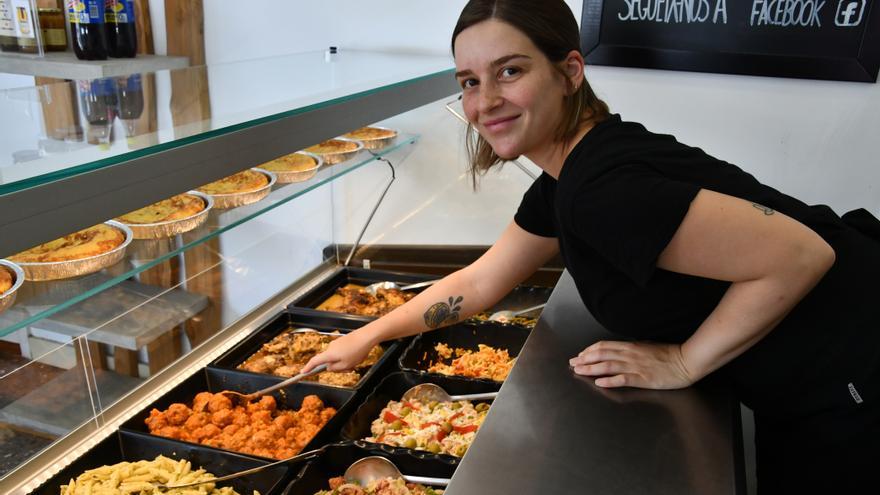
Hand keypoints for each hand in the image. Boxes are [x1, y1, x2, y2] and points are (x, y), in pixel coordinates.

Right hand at [302, 330, 377, 372]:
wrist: (367, 336)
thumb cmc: (357, 350)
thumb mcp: (346, 365)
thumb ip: (335, 368)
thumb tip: (329, 367)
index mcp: (329, 354)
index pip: (314, 361)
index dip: (308, 367)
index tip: (303, 372)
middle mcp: (331, 347)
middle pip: (329, 361)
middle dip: (338, 367)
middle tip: (349, 368)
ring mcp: (337, 343)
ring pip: (337, 357)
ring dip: (345, 362)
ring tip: (356, 361)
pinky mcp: (343, 341)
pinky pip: (342, 352)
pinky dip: (348, 356)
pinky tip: (357, 355)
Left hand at [568, 340, 694, 389]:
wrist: (686, 361)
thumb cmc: (669, 354)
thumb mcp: (647, 346)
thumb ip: (633, 349)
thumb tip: (621, 350)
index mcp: (631, 346)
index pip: (604, 346)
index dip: (589, 350)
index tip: (580, 354)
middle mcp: (630, 355)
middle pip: (602, 354)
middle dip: (585, 359)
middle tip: (573, 363)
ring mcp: (635, 366)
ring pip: (608, 366)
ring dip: (591, 369)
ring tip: (579, 371)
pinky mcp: (642, 378)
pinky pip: (623, 379)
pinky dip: (610, 381)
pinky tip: (600, 382)